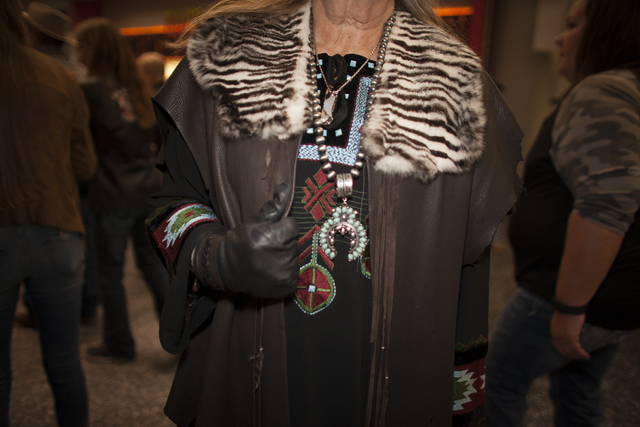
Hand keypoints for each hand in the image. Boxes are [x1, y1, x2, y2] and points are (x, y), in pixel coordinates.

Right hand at [217, 183, 299, 298]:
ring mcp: (285, 273)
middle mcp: (280, 257)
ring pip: (296, 256)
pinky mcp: (288, 286)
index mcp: (271, 238)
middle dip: (284, 242)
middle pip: (295, 241)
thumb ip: (274, 206)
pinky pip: (295, 272)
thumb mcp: (254, 221)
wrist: (227, 269)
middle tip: (267, 247)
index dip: (281, 228)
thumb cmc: (241, 242)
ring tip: (268, 259)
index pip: (293, 226)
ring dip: (286, 256)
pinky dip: (286, 271)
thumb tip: (286, 187)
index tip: (269, 234)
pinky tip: (272, 271)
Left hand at [550, 311, 589, 360]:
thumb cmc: (567, 310)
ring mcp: (563, 338)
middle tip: (578, 358)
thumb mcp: (562, 321)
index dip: (563, 350)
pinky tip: (586, 355)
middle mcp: (556, 337)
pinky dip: (581, 354)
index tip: (568, 354)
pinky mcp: (570, 338)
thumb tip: (569, 332)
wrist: (568, 305)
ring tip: (584, 358)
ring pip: (570, 351)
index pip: (556, 345)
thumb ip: (563, 328)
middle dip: (570, 355)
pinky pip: (576, 350)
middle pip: (563, 350)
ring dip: (577, 356)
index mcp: (553, 332)